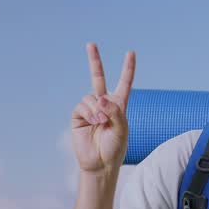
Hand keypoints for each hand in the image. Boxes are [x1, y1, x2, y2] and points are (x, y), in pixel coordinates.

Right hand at [71, 43, 134, 173]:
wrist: (100, 163)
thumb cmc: (115, 148)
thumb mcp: (122, 129)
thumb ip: (115, 111)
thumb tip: (100, 97)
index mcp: (119, 106)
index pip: (124, 83)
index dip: (127, 69)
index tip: (130, 53)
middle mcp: (103, 104)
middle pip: (98, 78)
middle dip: (94, 61)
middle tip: (91, 44)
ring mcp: (90, 109)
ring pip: (91, 96)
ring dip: (97, 109)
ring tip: (101, 123)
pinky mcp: (78, 115)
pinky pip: (82, 105)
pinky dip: (89, 112)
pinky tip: (93, 122)